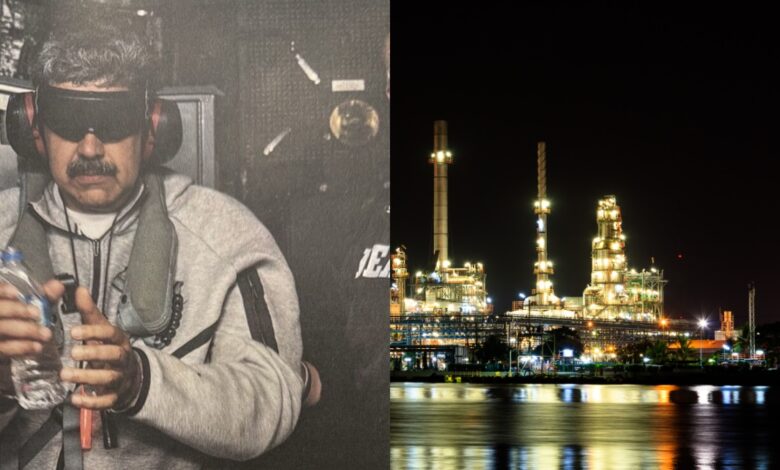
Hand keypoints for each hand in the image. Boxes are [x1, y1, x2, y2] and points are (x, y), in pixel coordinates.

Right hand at [0, 280, 64, 395]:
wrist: (15, 346)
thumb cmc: (24, 321)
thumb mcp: (32, 307)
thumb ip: (44, 297)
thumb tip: (58, 285)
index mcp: (3, 303)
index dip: (2, 291)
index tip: (16, 293)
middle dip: (16, 311)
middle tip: (36, 313)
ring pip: (2, 329)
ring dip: (23, 331)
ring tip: (44, 334)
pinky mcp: (0, 349)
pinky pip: (4, 349)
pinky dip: (20, 348)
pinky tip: (36, 347)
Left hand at [60, 287, 140, 409]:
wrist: (130, 375)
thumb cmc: (110, 348)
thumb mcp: (101, 328)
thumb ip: (89, 312)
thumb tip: (79, 289)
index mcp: (120, 340)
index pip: (111, 334)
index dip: (94, 333)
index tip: (74, 332)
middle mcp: (123, 358)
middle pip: (114, 356)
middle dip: (94, 354)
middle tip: (72, 353)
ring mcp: (121, 378)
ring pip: (108, 378)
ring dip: (87, 377)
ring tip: (65, 375)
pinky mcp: (116, 396)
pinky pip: (106, 401)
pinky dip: (92, 402)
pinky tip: (75, 399)